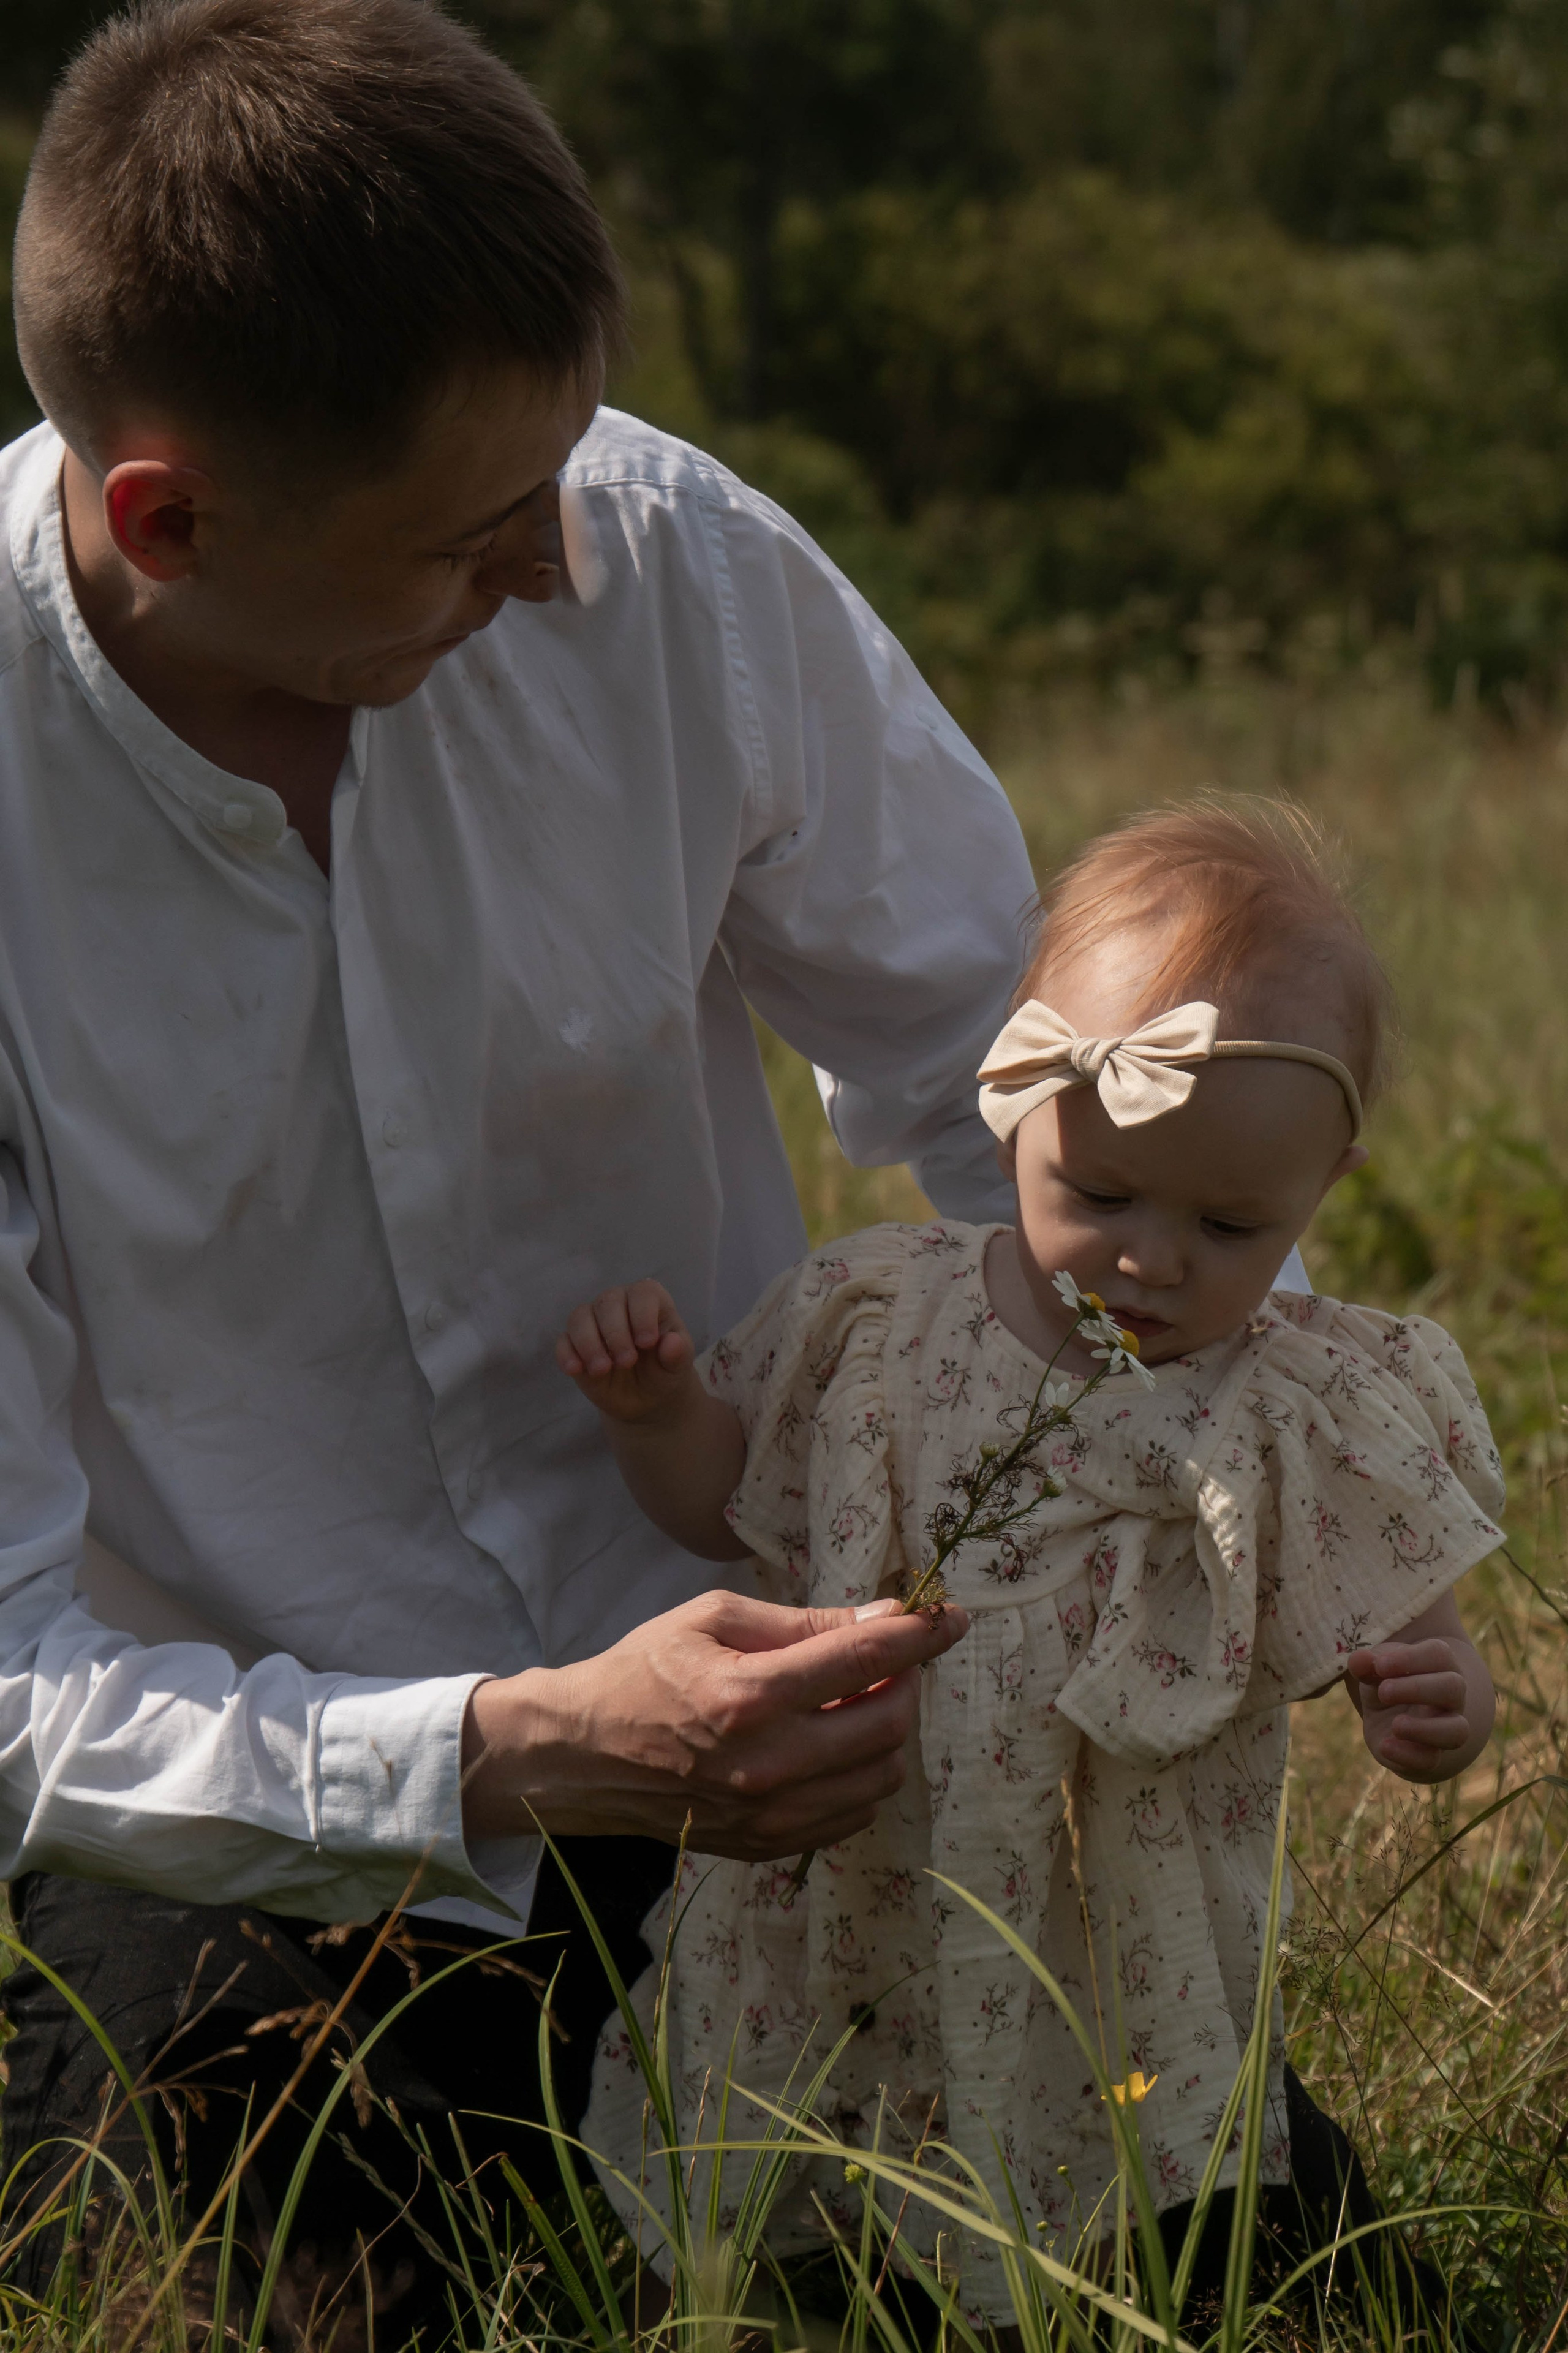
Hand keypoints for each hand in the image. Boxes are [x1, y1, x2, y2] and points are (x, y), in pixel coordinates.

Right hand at [462, 1590, 968, 1857]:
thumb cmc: (644, 1671)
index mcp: (750, 1695)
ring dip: (888, 1732)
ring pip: (880, 1776)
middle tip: (888, 1658)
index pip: (866, 1660)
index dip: (921, 1633)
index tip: (950, 1615)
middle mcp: (768, 1763)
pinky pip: (851, 1814)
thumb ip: (802, 1623)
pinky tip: (833, 1745)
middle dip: (906, 1682)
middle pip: (888, 1725)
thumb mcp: (713, 1618)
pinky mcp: (766, 1845)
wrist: (582, 1756)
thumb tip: (883, 1617)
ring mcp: (769, 1814)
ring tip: (857, 1701)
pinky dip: (861, 1775)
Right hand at [556, 1281, 697, 1422]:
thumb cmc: (664, 1371)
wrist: (646, 1398)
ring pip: (580, 1317)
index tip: (647, 1342)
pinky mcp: (574, 1344)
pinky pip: (563, 1341)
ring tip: (603, 1370)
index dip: (642, 1314)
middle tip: (627, 1362)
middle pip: (608, 1301)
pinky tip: (576, 1370)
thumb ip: (679, 1354)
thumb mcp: (678, 1367)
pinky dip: (567, 1354)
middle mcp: (618, 1303)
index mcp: (649, 1301)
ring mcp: (593, 1322)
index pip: (642, 1293)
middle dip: (616, 1333)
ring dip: (589, 1343)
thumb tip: (673, 1342)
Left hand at [1346, 1638, 1482, 1781]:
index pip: (1439, 1654)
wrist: (1388, 1717)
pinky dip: (1407, 1755)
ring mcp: (1445, 1728)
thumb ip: (1366, 1664)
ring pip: (1457, 1731)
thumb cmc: (1387, 1682)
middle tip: (1383, 1692)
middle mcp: (1451, 1698)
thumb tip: (1359, 1660)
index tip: (1379, 1665)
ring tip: (1395, 1724)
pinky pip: (1431, 1760)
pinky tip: (1385, 1745)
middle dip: (1417, 1688)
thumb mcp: (1374, 1669)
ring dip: (1425, 1728)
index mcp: (1439, 1667)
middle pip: (1453, 1688)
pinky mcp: (1430, 1756)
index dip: (1410, 1658)